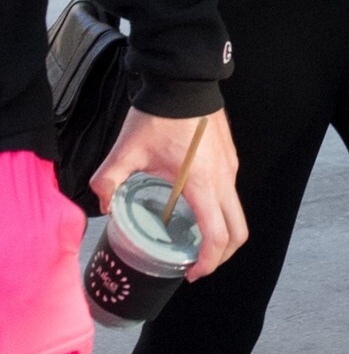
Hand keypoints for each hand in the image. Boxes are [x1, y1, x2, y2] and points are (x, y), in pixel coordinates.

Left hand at [91, 107, 247, 278]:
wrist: (184, 80)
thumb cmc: (160, 114)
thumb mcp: (126, 149)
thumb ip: (108, 180)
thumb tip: (104, 205)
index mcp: (201, 183)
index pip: (217, 234)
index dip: (209, 262)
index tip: (192, 273)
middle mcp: (224, 179)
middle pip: (239, 230)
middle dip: (222, 255)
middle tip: (197, 265)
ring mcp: (230, 168)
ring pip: (237, 213)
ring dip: (222, 233)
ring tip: (193, 240)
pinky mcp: (229, 159)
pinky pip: (231, 194)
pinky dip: (220, 212)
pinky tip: (194, 209)